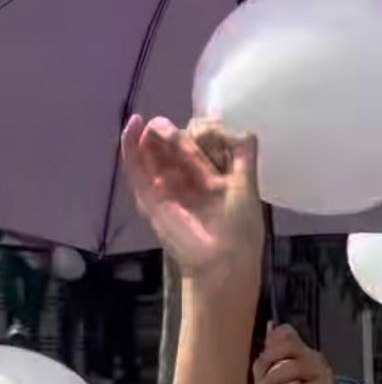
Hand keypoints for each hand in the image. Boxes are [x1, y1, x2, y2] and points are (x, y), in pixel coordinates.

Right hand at [121, 116, 262, 290]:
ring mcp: (167, 189)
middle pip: (174, 148)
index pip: (200, 146)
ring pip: (154, 155)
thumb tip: (235, 126)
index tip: (206, 130)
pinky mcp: (150, 199)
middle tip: (166, 125)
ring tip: (151, 123)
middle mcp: (188, 182)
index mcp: (211, 178)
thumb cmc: (239, 226)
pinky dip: (130, 149)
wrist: (222, 261)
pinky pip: (137, 171)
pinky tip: (132, 127)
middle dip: (171, 133)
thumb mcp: (247, 183)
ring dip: (150, 136)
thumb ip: (243, 153)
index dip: (200, 132)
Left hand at [253, 324, 333, 383]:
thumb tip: (272, 325)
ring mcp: (322, 372)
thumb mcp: (265, 381)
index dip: (270, 347)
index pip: (285, 332)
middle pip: (287, 343)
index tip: (265, 366)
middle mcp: (314, 358)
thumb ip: (267, 356)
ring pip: (290, 367)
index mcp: (300, 353)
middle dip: (269, 362)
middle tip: (267, 383)